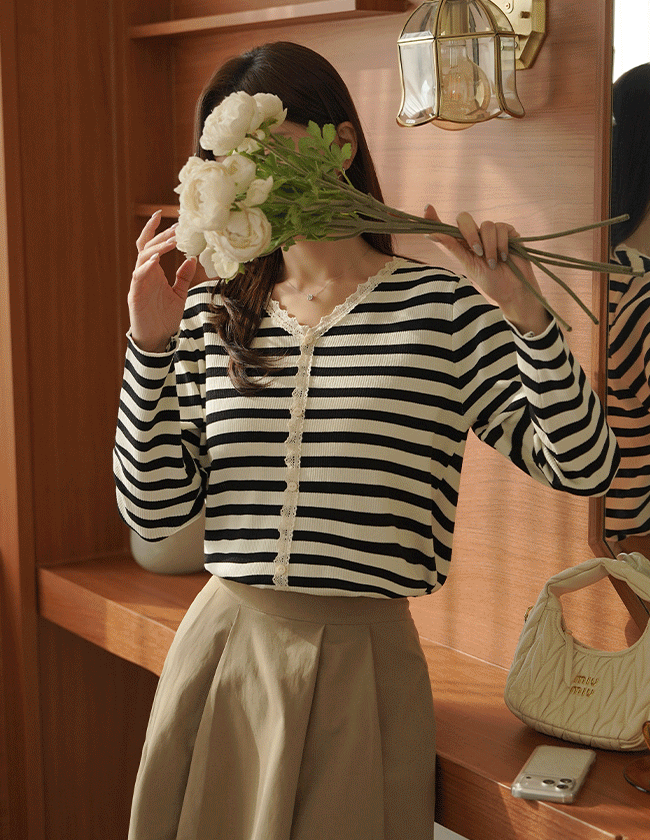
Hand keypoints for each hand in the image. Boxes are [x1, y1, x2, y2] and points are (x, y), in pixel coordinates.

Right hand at [128, 211, 196, 352]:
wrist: (157, 338)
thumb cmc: (165, 317)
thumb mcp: (180, 294)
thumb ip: (184, 277)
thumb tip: (192, 259)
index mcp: (154, 272)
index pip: (152, 246)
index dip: (156, 230)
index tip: (168, 217)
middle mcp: (145, 274)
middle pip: (148, 247)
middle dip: (161, 236)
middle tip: (177, 229)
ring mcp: (139, 283)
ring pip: (143, 258)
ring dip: (157, 248)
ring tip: (172, 242)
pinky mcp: (135, 294)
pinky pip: (138, 276)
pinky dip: (146, 267)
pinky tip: (156, 260)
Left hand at [424, 205, 551, 334]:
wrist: (513, 290)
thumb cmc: (490, 281)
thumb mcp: (469, 265)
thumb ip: (453, 247)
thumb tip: (429, 235)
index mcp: (462, 244)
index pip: (446, 228)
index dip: (435, 217)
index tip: (427, 208)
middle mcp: (475, 236)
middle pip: (464, 218)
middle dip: (469, 233)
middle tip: (477, 252)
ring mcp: (492, 233)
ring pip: (486, 225)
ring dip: (489, 246)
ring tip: (493, 263)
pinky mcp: (508, 232)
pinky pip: (501, 227)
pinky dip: (502, 244)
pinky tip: (504, 257)